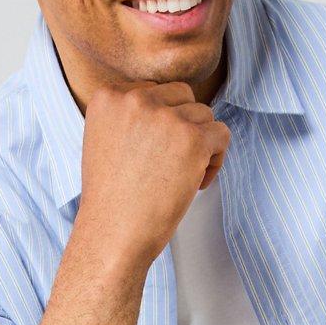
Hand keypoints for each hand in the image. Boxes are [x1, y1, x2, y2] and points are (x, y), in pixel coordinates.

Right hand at [78, 80, 230, 270]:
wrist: (114, 234)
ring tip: (185, 177)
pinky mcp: (192, 138)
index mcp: (108, 98)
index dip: (160, 122)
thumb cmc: (111, 199)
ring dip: (201, 144)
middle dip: (183, 126)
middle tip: (173, 164)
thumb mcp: (104, 142)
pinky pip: (221, 134)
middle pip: (181, 96)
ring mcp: (165, 117)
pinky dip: (216, 158)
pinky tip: (198, 182)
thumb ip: (128, 117)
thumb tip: (167, 107)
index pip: (152, 91)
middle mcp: (135, 99)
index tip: (154, 153)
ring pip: (204, 115)